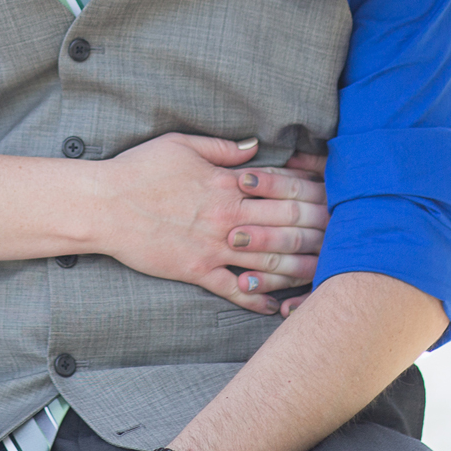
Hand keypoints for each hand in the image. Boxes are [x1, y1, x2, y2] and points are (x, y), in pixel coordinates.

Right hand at [92, 135, 327, 313]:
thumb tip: (256, 145)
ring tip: (327, 271)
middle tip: (347, 234)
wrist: (104, 205)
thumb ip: (223, 147)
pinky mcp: (198, 271)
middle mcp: (228, 217)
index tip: (336, 196)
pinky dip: (259, 299)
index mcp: (227, 184)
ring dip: (302, 266)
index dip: (314, 192)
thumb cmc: (138, 170)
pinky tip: (279, 306)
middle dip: (321, 229)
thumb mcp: (180, 145)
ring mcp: (215, 247)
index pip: (283, 187)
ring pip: (271, 261)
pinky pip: (236, 290)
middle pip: (288, 225)